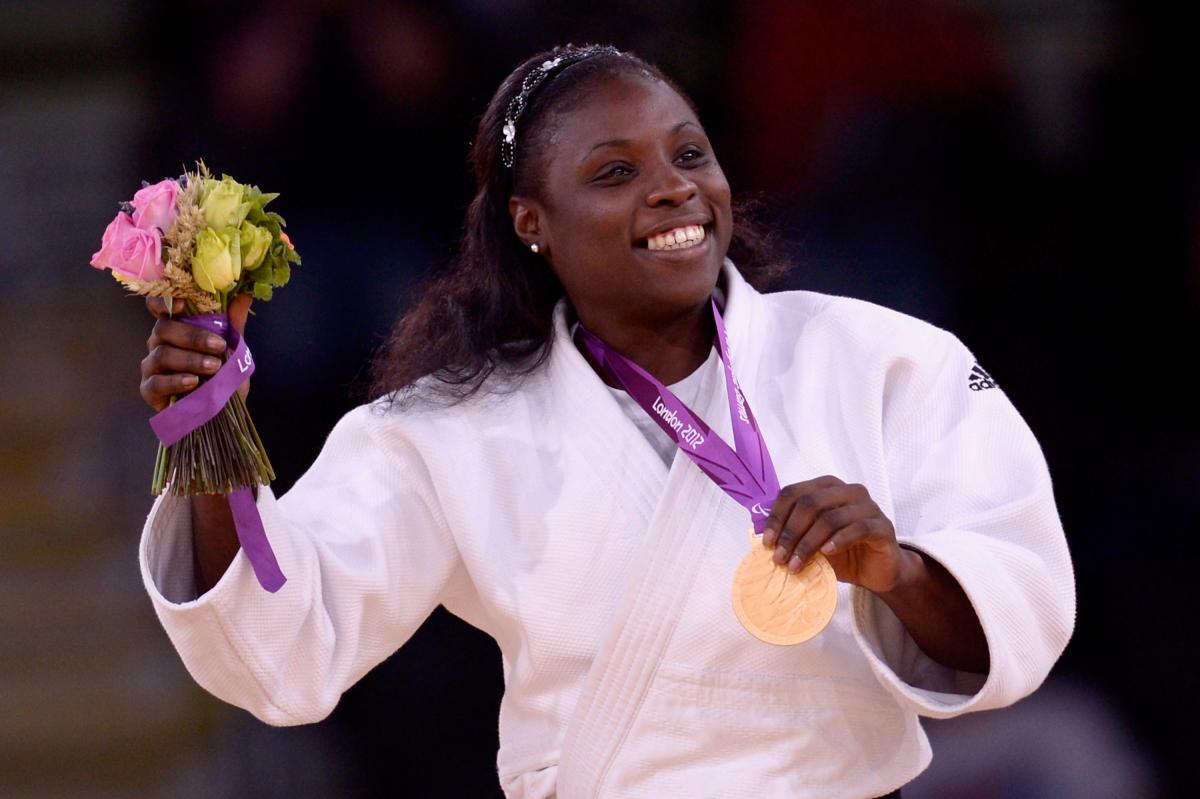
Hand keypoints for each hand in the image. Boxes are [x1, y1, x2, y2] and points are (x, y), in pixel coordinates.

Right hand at [140, 294, 251, 410]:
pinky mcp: (149, 390)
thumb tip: (244, 296)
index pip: (159, 308)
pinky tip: (193, 382)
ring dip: (190, 359)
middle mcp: (158, 344)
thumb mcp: (234, 350)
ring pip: (161, 355)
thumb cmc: (223, 377)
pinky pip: (156, 382)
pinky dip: (176, 381)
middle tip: (219, 347)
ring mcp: (151, 367)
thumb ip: (234, 324)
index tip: (183, 304)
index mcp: (175, 329)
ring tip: (214, 368)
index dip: (164, 302)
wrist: (224, 411)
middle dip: (193, 337)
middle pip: (163, 329)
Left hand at [760, 475, 915, 594]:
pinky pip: (858, 528)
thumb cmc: (840, 553)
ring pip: (831, 518)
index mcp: (827, 487)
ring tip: (795, 564)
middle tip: (779, 557)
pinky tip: (826, 554)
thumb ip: (793, 532)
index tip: (767, 542)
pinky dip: (838, 541)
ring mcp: (868, 507)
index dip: (777, 516)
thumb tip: (761, 536)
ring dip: (808, 543)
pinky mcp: (882, 526)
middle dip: (790, 532)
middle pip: (810, 503)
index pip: (794, 492)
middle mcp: (848, 491)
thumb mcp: (811, 542)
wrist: (875, 572)